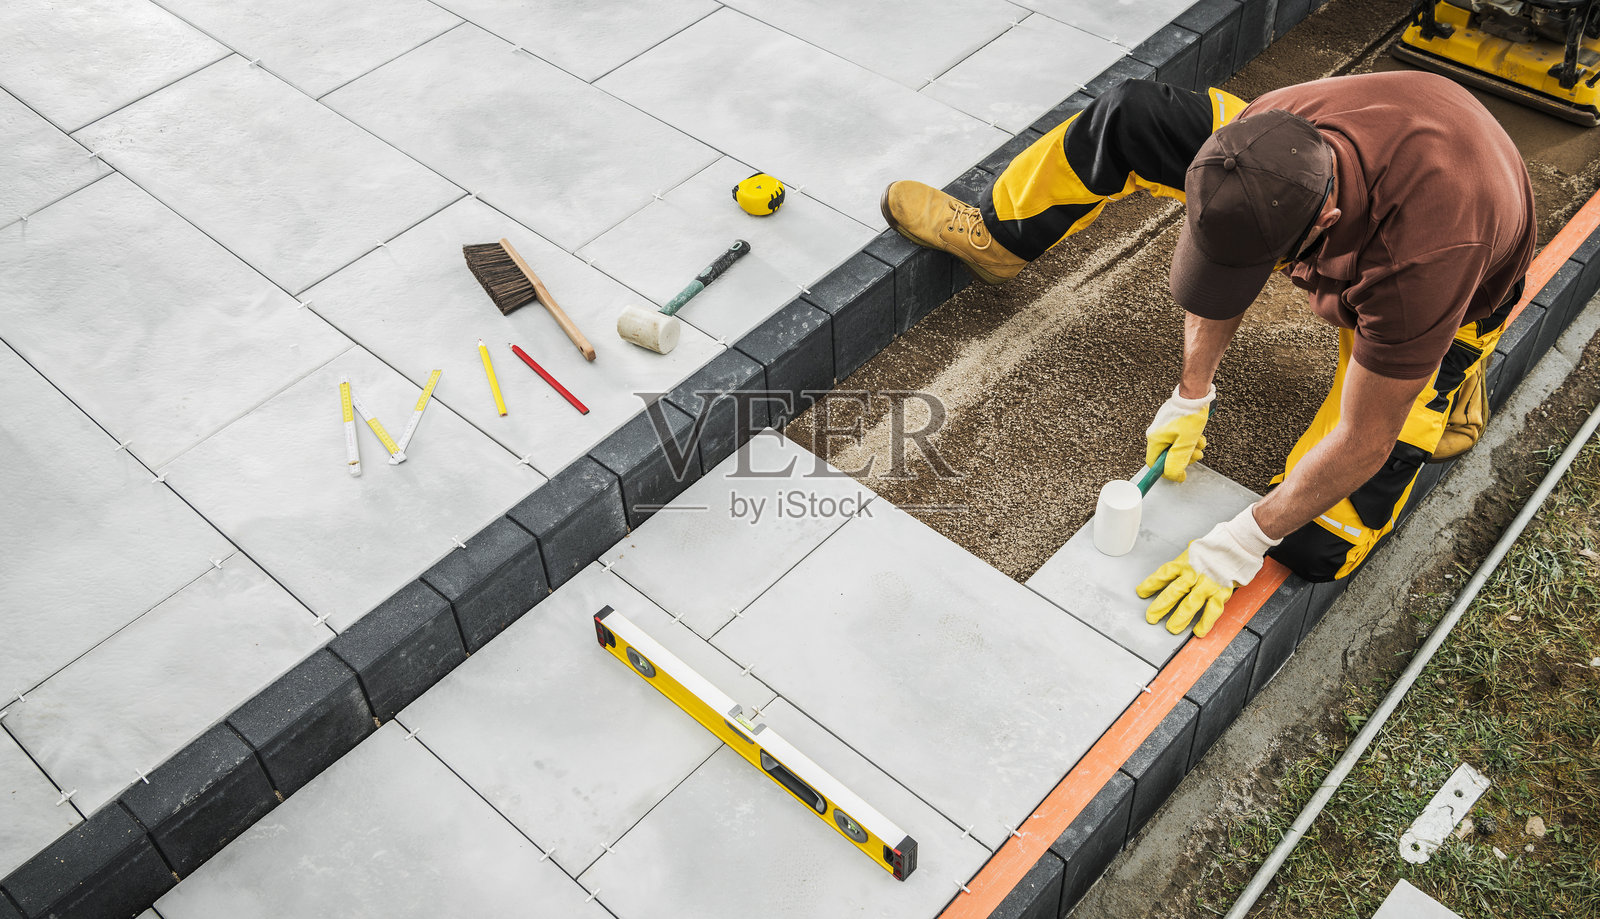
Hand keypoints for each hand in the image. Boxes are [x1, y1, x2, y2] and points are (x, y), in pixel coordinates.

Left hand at [1137, 504, 1279, 636]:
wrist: (1240, 542)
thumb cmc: (1217, 546)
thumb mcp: (1194, 550)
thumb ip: (1184, 563)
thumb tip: (1172, 572)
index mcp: (1185, 562)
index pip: (1164, 573)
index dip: (1151, 584)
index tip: (1141, 592)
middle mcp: (1194, 573)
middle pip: (1174, 592)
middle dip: (1161, 606)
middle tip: (1152, 617)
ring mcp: (1208, 583)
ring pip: (1190, 603)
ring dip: (1180, 618)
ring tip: (1172, 628)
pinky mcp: (1222, 591)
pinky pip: (1212, 610)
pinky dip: (1205, 622)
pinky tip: (1198, 631)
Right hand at [1146, 385, 1213, 481]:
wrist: (1194, 394)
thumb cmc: (1190, 415)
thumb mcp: (1186, 443)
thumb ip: (1178, 461)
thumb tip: (1174, 476)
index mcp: (1155, 439)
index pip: (1154, 463)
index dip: (1167, 471)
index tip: (1180, 473)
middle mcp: (1157, 434)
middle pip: (1167, 456)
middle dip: (1184, 457)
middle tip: (1196, 453)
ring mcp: (1164, 428)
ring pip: (1176, 447)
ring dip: (1190, 448)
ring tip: (1199, 442)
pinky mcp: (1171, 423)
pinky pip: (1179, 437)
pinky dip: (1190, 439)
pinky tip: (1198, 435)